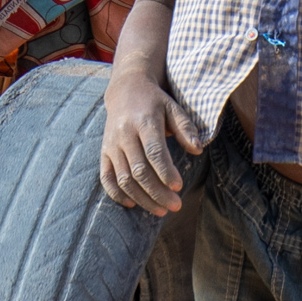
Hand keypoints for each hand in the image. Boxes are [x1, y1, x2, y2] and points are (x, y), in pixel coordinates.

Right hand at [99, 72, 209, 214]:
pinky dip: (117, 194)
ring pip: (124, 178)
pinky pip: (107, 178)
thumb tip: (198, 149)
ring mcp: (112, 144)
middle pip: (139, 170)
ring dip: (142, 198)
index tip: (179, 187)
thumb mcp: (173, 107)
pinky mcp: (104, 152)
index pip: (154, 152)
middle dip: (157, 192)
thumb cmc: (155, 101)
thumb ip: (186, 127)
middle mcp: (125, 134)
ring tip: (160, 210)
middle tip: (175, 206)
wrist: (125, 89)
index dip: (166, 172)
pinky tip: (132, 204)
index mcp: (145, 121)